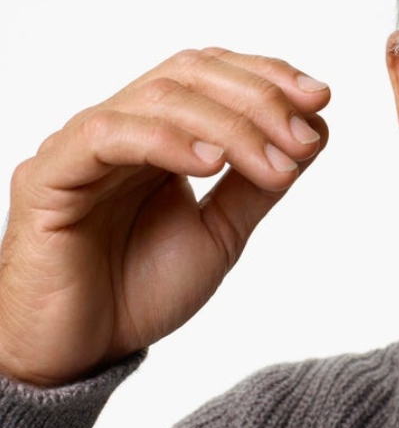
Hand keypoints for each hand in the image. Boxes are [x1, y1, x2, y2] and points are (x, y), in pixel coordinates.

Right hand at [0, 48, 329, 385]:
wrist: (84, 353)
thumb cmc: (141, 291)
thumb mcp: (221, 232)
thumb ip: (258, 184)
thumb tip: (313, 131)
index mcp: (158, 134)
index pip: (212, 73)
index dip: (267, 75)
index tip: (320, 96)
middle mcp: (121, 127)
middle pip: (190, 74)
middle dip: (259, 98)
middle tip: (303, 137)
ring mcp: (82, 147)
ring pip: (158, 98)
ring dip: (229, 126)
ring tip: (274, 165)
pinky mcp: (49, 177)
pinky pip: (107, 137)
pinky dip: (166, 141)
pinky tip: (211, 165)